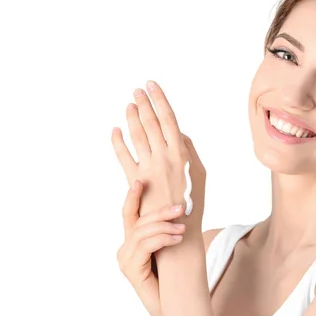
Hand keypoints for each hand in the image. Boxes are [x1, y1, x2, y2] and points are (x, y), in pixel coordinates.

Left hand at [111, 81, 205, 227]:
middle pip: (151, 123)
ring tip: (129, 105)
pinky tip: (115, 131)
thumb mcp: (199, 173)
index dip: (159, 100)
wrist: (178, 230)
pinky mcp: (135, 181)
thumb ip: (190, 150)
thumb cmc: (193, 201)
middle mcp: (164, 157)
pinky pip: (123, 157)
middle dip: (144, 103)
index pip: (168, 119)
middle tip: (137, 90)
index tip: (152, 85)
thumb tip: (179, 132)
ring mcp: (148, 168)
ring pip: (137, 136)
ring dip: (132, 118)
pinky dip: (118, 142)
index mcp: (182, 153)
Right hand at [116, 179, 186, 315]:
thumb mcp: (169, 247)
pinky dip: (162, 239)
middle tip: (180, 207)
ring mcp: (126, 261)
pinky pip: (145, 247)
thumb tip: (179, 206)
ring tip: (182, 228)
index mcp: (131, 242)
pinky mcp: (132, 270)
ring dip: (164, 227)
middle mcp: (124, 250)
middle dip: (159, 211)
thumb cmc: (173, 276)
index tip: (140, 181)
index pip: (129, 214)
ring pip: (142, 232)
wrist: (172, 306)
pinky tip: (177, 238)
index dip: (132, 197)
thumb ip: (166, 230)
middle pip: (138, 221)